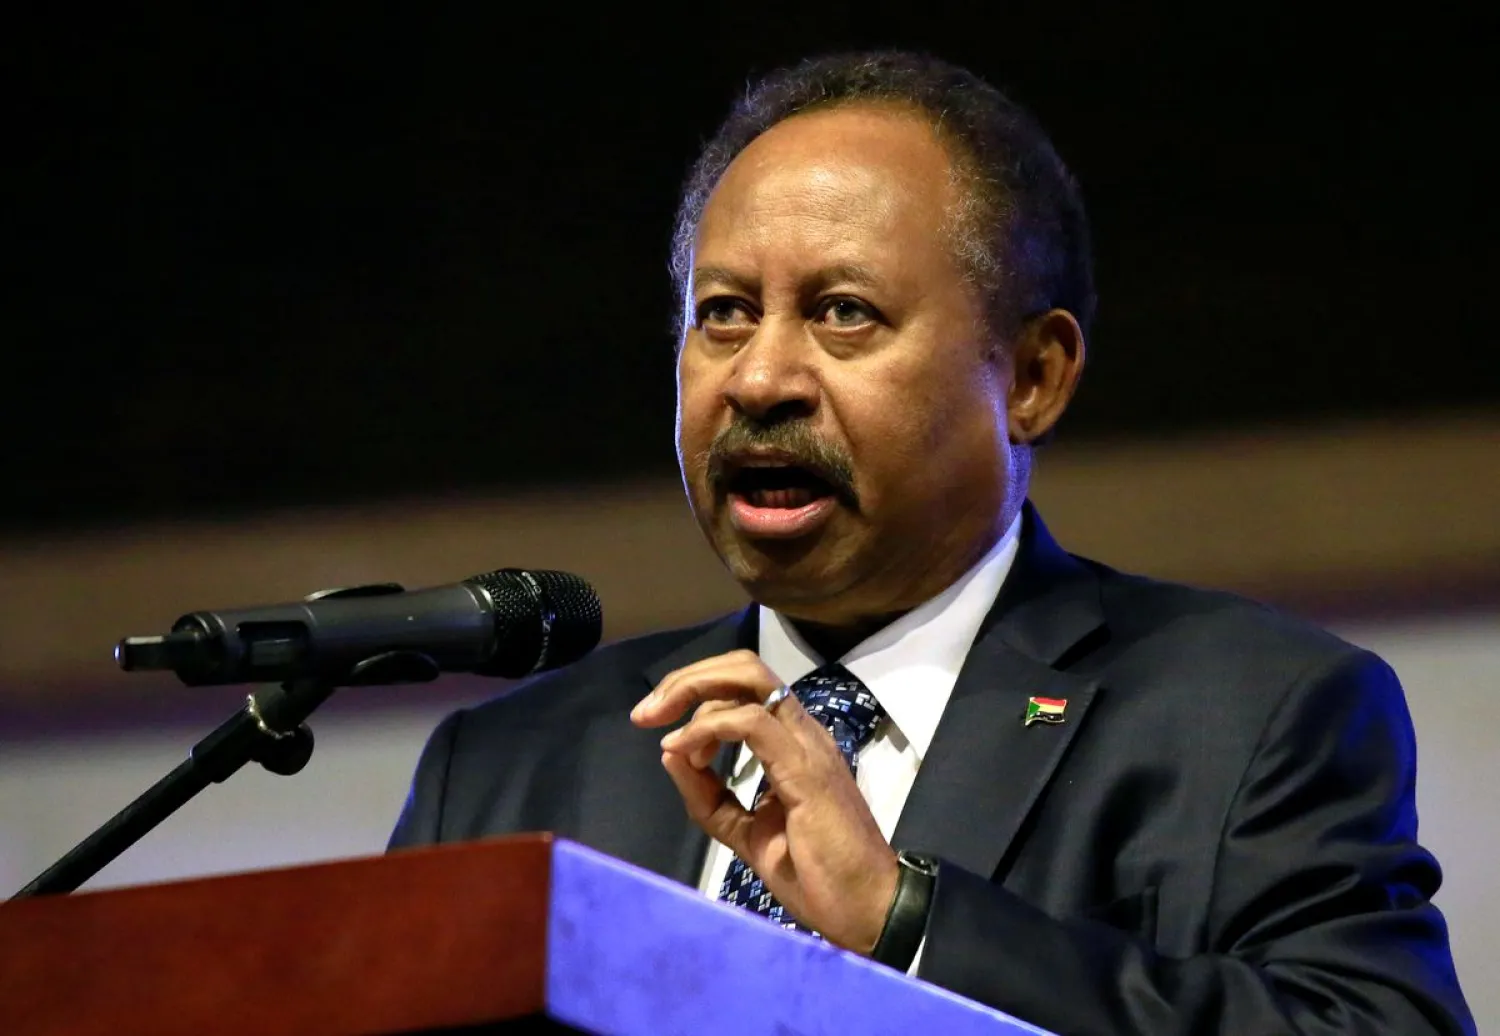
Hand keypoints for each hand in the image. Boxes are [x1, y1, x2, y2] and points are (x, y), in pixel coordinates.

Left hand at [630, 649, 898, 952]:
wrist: (863, 908)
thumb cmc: (815, 874)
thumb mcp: (744, 831)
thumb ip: (708, 796)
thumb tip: (671, 754)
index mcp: (791, 741)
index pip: (744, 685)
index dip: (694, 693)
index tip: (656, 728)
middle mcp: (801, 731)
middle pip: (744, 667)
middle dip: (687, 678)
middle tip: (647, 713)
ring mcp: (806, 745)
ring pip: (749, 679)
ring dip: (692, 693)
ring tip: (661, 729)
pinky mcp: (805, 768)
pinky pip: (752, 723)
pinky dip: (708, 729)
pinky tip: (686, 753)